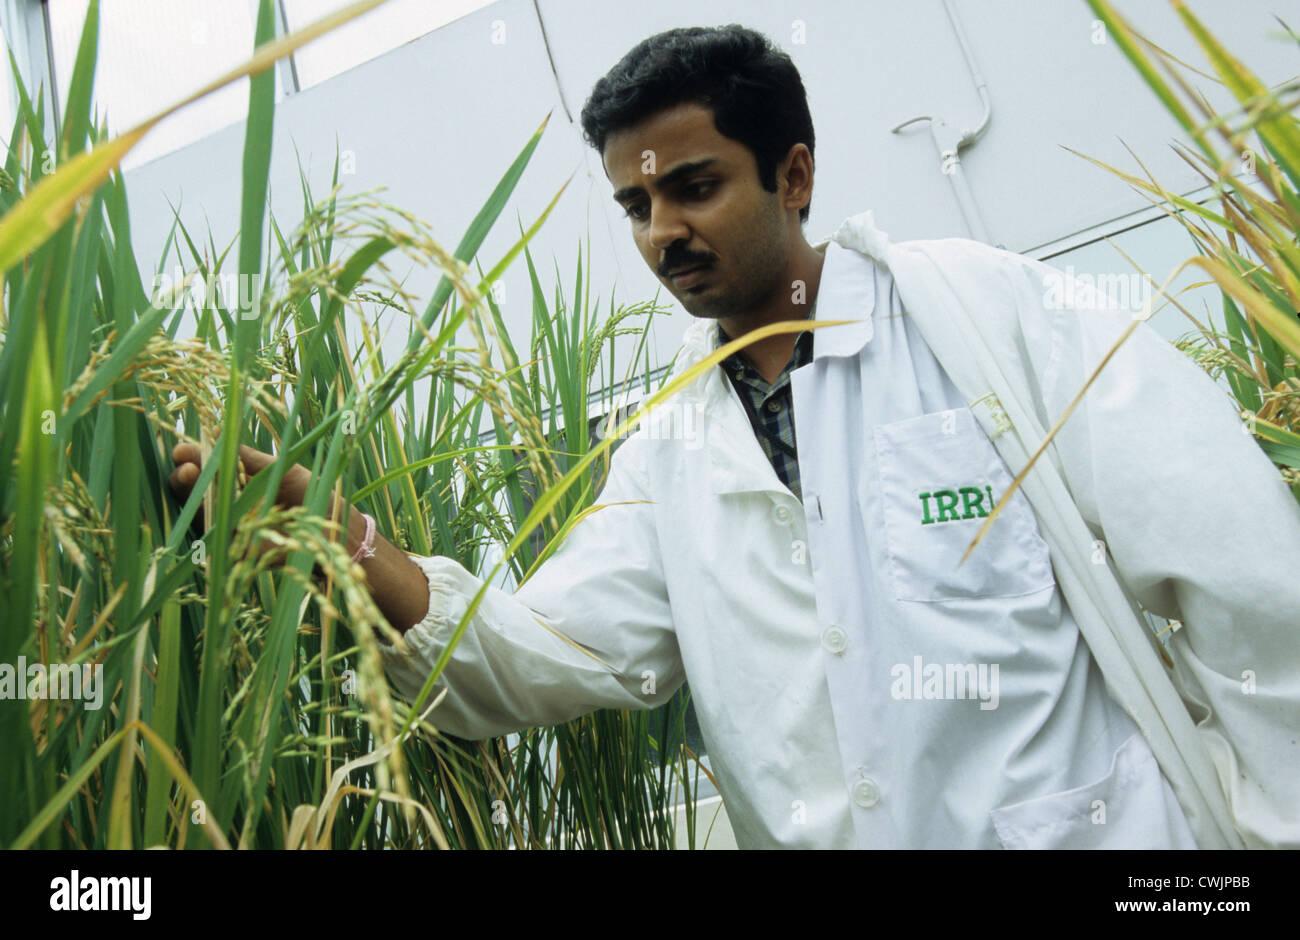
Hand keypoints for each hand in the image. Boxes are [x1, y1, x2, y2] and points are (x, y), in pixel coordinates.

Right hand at [168, 441, 314, 566]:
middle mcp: (230, 505)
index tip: (182, 449)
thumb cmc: (309, 493)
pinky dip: (208, 520)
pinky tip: (204, 503)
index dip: (192, 459)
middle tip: (183, 462)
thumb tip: (218, 433)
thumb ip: (248, 456)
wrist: (333, 526)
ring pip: (201, 511)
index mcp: (237, 484)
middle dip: (185, 476)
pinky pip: (217, 535)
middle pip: (196, 492)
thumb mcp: (279, 469)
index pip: (206, 470)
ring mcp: (232, 527)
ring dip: (191, 494)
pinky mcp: (239, 549)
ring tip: (187, 473)